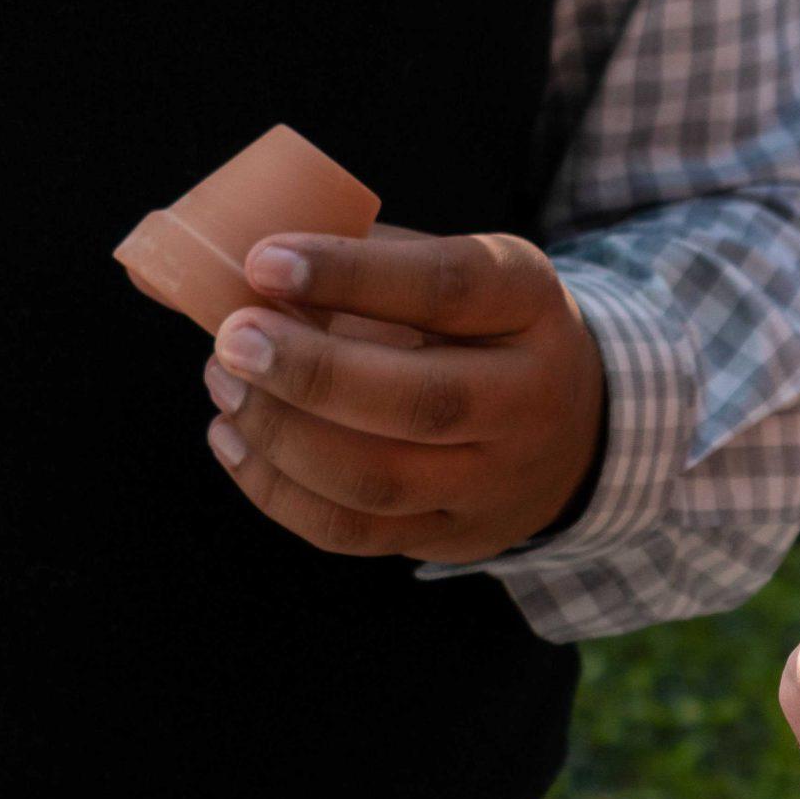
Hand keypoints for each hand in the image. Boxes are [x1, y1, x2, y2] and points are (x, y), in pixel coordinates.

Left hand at [202, 232, 604, 561]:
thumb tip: (245, 267)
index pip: (448, 289)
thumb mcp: (461, 271)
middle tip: (232, 341)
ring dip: (280, 435)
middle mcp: (529, 402)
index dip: (351, 275)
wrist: (574, 431)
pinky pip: (353, 532)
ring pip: (377, 482)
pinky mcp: (453, 537)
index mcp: (530, 305)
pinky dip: (276, 491)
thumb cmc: (481, 328)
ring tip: (224, 385)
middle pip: (421, 402)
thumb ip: (371, 262)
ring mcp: (495, 482)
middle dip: (310, 372)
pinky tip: (234, 440)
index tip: (265, 262)